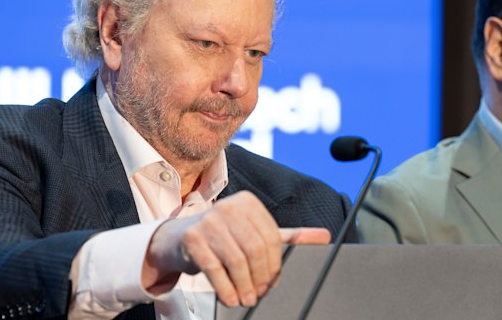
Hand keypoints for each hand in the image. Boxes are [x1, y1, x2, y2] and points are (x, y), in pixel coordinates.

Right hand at [141, 191, 330, 306]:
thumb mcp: (255, 233)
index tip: (273, 281)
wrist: (176, 240)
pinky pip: (215, 269)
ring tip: (247, 299)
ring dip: (244, 286)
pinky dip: (225, 288)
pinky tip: (230, 297)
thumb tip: (324, 236)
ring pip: (237, 261)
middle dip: (261, 277)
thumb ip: (290, 236)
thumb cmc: (222, 237)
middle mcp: (229, 207)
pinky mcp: (192, 238)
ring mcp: (208, 221)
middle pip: (256, 249)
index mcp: (248, 203)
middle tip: (260, 293)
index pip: (272, 237)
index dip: (275, 265)